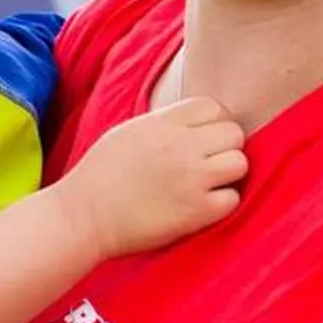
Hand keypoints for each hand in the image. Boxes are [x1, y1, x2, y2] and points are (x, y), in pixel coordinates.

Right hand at [52, 95, 245, 258]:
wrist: (83, 216)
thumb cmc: (100, 175)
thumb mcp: (130, 131)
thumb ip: (166, 123)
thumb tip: (198, 124)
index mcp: (163, 123)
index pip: (214, 107)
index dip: (215, 123)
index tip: (206, 139)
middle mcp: (181, 146)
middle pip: (234, 133)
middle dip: (225, 147)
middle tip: (208, 164)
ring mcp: (191, 178)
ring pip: (240, 163)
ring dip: (229, 175)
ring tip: (208, 185)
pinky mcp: (196, 212)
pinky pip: (232, 199)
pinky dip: (222, 203)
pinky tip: (202, 206)